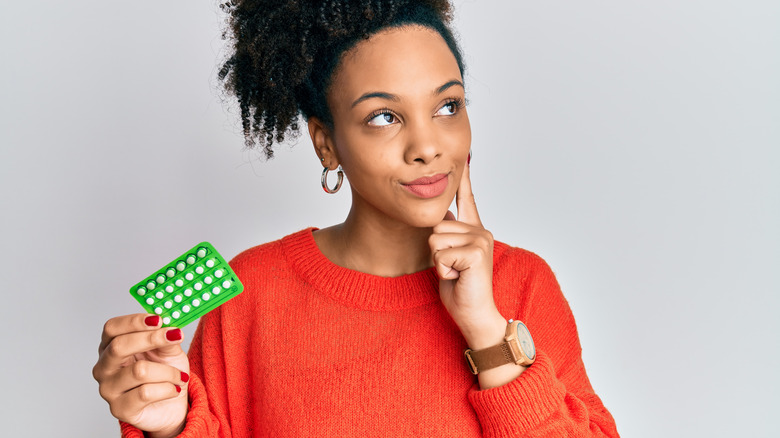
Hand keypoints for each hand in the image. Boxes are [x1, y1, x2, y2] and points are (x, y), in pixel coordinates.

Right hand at [93, 314, 189, 436]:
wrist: (170, 405)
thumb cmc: (164, 373)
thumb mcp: (168, 350)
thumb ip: (166, 337)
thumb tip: (169, 326)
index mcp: (110, 346)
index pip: (112, 328)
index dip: (134, 321)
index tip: (159, 318)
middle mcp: (104, 367)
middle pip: (118, 346)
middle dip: (151, 339)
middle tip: (176, 336)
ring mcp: (108, 389)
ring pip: (139, 371)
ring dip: (168, 371)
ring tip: (180, 376)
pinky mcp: (119, 409)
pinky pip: (146, 393)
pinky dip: (168, 388)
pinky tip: (175, 389)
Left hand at [429, 162, 505, 349]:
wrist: (475, 314)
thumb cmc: (461, 289)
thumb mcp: (450, 258)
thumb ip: (449, 237)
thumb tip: (444, 216)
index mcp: (474, 230)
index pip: (466, 198)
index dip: (464, 178)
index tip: (463, 156)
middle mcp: (480, 230)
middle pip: (435, 227)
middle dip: (436, 252)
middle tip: (453, 269)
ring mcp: (480, 239)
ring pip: (435, 240)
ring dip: (438, 262)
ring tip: (456, 273)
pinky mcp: (476, 252)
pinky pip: (440, 255)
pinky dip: (443, 271)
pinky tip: (458, 278)